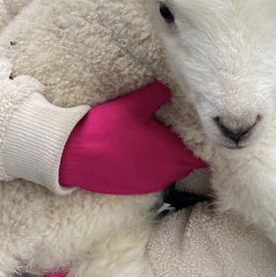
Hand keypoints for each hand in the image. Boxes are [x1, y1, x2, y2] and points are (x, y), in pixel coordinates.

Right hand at [59, 81, 205, 194]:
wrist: (73, 156)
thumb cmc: (106, 129)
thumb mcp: (132, 105)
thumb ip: (155, 95)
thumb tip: (168, 88)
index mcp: (169, 153)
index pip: (199, 155)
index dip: (203, 145)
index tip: (201, 134)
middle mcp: (163, 172)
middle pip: (186, 164)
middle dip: (187, 152)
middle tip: (183, 134)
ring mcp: (148, 183)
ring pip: (170, 173)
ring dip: (171, 161)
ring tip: (164, 144)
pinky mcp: (133, 188)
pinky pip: (153, 178)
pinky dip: (155, 168)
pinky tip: (144, 155)